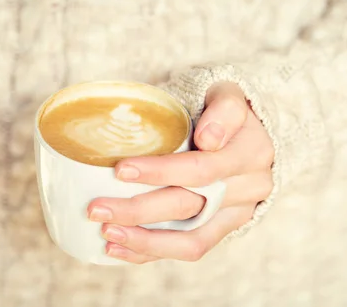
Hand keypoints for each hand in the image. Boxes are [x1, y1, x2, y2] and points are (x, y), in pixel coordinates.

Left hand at [87, 82, 273, 262]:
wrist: (249, 136)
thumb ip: (225, 109)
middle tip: (96, 208)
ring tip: (106, 233)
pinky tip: (119, 248)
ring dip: (144, 240)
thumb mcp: (229, 95)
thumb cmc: (225, 112)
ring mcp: (237, 214)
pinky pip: (190, 249)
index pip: (201, 168)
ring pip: (191, 240)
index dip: (161, 172)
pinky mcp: (224, 230)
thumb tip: (208, 138)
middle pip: (188, 206)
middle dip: (138, 210)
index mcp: (250, 152)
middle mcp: (248, 188)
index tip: (119, 170)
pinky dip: (152, 251)